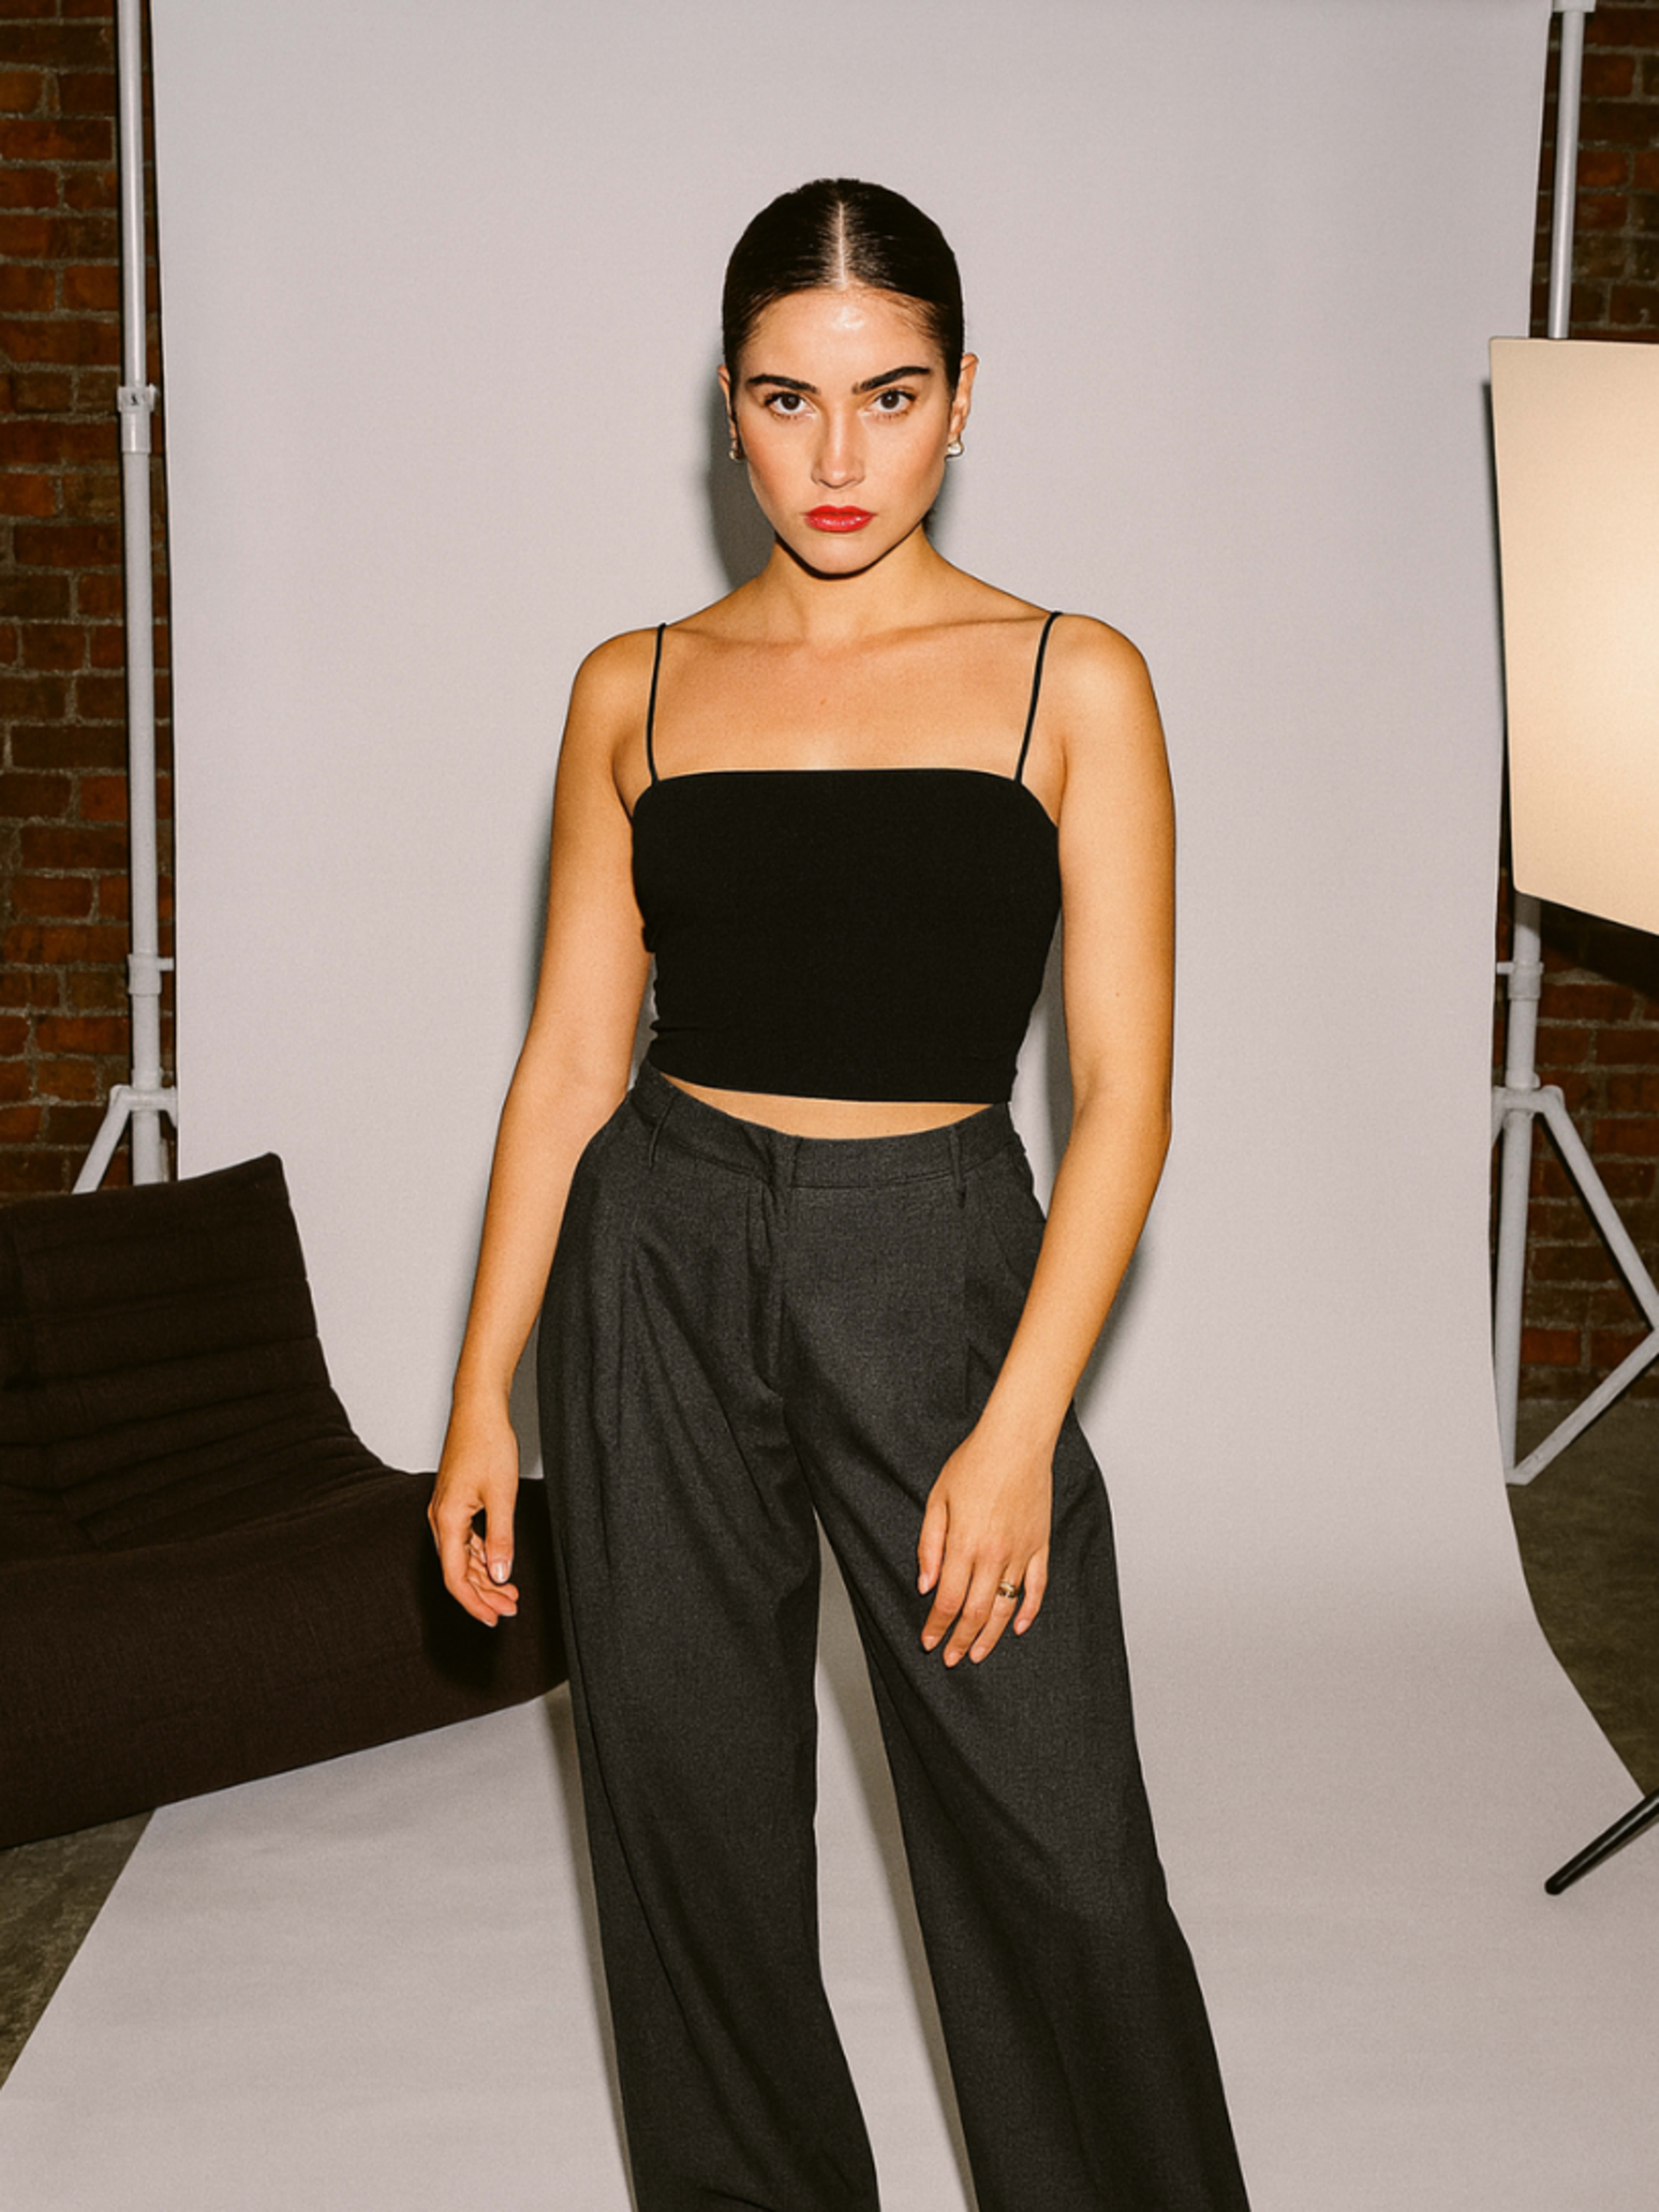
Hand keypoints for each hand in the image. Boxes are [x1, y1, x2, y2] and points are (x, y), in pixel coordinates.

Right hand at [428, 1402, 520, 1627]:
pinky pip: (465, 1540)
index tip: (493, 1620)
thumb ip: (501, 1539)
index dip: (474, 1603)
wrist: (478, 1409)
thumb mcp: (503, 1496)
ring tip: (510, 1594)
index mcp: (446, 1520)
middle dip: (484, 1594)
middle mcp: (440, 1518)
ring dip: (484, 1576)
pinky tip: (499, 1564)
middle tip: (510, 1610)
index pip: (454, 1577)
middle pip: (457, 1570)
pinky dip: (482, 1556)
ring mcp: (446, 1510)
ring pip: (462, 1556)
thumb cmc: (488, 1444)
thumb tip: (500, 1575)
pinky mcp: (455, 1502)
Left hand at [916, 1421, 1050, 1666]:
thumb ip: (929, 1546)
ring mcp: (1021, 1552)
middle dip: (961, 1640)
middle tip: (951, 1657)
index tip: (929, 1642)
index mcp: (964, 1544)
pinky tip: (1018, 1628)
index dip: (937, 1626)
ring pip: (1005, 1607)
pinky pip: (1036, 1587)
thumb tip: (925, 1585)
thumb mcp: (937, 1500)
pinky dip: (1028, 1612)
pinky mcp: (1040, 1545)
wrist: (1015, 1442)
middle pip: (975, 1612)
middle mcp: (993, 1554)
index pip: (948, 1600)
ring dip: (990, 1635)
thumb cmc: (973, 1464)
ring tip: (979, 1654)